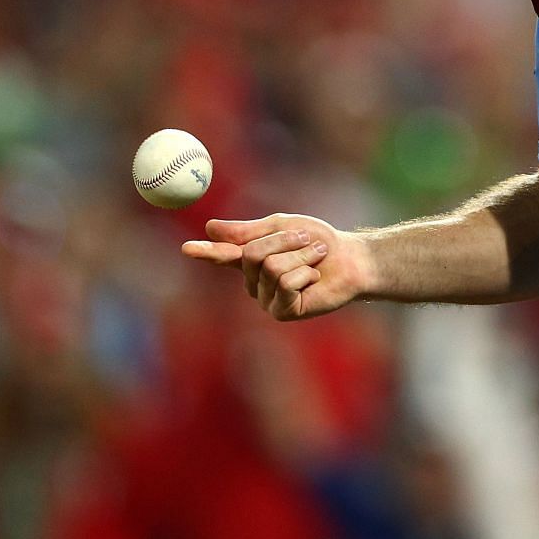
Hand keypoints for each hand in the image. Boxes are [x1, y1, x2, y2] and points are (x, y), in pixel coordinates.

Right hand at [182, 215, 375, 321]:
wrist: (351, 259)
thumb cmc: (317, 241)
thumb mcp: (282, 227)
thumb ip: (249, 231)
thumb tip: (210, 228)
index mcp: (250, 259)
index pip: (223, 255)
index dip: (205, 252)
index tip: (186, 248)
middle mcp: (254, 282)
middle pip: (253, 254)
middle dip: (284, 241)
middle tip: (308, 239)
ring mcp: (267, 299)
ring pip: (271, 268)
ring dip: (300, 256)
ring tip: (315, 258)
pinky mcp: (284, 312)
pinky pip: (286, 284)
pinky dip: (305, 273)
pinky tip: (315, 278)